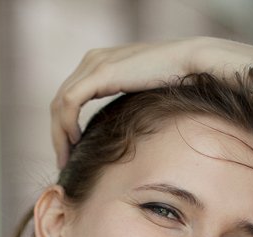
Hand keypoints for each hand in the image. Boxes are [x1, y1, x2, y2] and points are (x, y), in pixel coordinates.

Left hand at [50, 37, 252, 166]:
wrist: (193, 62)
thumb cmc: (177, 81)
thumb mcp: (143, 96)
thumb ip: (128, 107)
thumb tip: (124, 133)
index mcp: (101, 63)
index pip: (71, 96)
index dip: (65, 125)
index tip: (70, 150)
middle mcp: (93, 59)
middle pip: (59, 101)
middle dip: (58, 133)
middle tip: (63, 160)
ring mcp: (95, 64)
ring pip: (60, 104)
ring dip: (59, 134)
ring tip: (66, 158)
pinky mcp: (101, 72)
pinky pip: (70, 103)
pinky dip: (67, 125)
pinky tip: (76, 142)